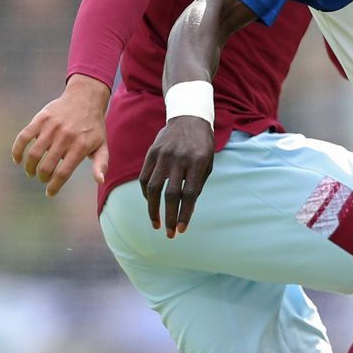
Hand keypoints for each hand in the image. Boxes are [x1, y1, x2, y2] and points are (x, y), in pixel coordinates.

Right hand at [13, 74, 109, 196]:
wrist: (85, 98)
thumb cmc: (93, 127)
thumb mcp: (102, 145)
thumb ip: (101, 164)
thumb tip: (99, 181)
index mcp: (80, 147)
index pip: (63, 173)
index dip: (54, 186)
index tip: (49, 193)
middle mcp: (65, 137)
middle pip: (47, 166)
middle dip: (42, 177)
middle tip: (42, 178)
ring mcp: (51, 128)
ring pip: (34, 154)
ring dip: (30, 167)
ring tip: (32, 171)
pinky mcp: (40, 119)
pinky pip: (24, 137)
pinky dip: (17, 150)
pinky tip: (17, 160)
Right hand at [138, 115, 214, 236]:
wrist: (188, 117)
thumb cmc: (202, 144)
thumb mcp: (208, 161)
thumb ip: (197, 183)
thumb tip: (185, 209)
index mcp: (197, 162)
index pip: (189, 194)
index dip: (185, 214)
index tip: (182, 230)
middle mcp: (179, 159)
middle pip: (171, 194)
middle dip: (169, 217)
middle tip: (169, 234)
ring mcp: (163, 155)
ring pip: (154, 188)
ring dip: (153, 209)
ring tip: (156, 224)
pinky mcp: (151, 153)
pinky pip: (145, 178)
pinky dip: (146, 194)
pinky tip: (150, 204)